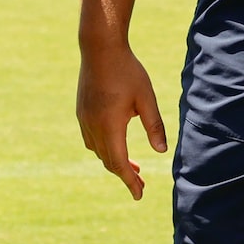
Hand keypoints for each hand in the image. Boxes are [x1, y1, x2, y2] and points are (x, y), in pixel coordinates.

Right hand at [76, 39, 167, 200]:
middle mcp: (93, 126)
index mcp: (110, 126)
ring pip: (98, 151)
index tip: (139, 195)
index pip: (119, 163)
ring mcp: (84, 119)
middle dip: (125, 175)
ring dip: (114, 162)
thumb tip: (162, 152)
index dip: (130, 181)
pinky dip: (104, 149)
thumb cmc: (127, 71)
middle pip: (108, 161)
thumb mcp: (146, 99)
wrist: (99, 48)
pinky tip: (115, 145)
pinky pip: (91, 139)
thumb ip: (154, 126)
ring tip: (133, 167)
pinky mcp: (82, 112)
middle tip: (141, 184)